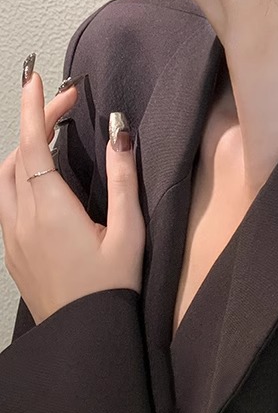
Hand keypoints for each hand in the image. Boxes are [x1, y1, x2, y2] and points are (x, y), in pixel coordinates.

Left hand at [0, 62, 145, 324]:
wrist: (85, 334)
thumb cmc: (112, 283)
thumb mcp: (129, 228)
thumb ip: (123, 176)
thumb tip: (119, 130)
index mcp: (50, 209)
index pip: (33, 145)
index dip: (35, 108)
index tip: (38, 79)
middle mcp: (22, 219)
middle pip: (17, 155)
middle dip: (37, 122)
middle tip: (67, 102)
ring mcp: (12, 237)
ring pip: (5, 178)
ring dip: (23, 147)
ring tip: (51, 132)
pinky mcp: (12, 251)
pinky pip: (6, 200)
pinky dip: (19, 173)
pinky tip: (42, 176)